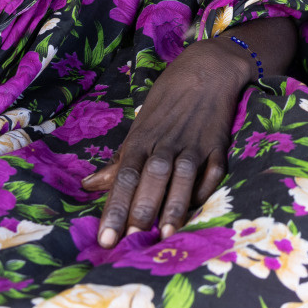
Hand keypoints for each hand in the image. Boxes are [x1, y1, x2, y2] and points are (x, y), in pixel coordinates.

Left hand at [82, 38, 253, 244]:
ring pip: (183, 176)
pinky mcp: (219, 144)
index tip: (105, 238)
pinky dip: (205, 189)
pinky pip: (213, 171)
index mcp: (142, 138)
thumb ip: (119, 160)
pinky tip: (198, 209)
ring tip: (166, 232)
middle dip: (141, 208)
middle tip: (131, 240)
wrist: (208, 68)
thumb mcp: (140, 125)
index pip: (125, 176)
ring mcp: (194, 143)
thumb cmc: (168, 99)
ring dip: (174, 204)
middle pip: (151, 177)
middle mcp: (166, 142)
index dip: (115, 207)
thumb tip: (89, 185)